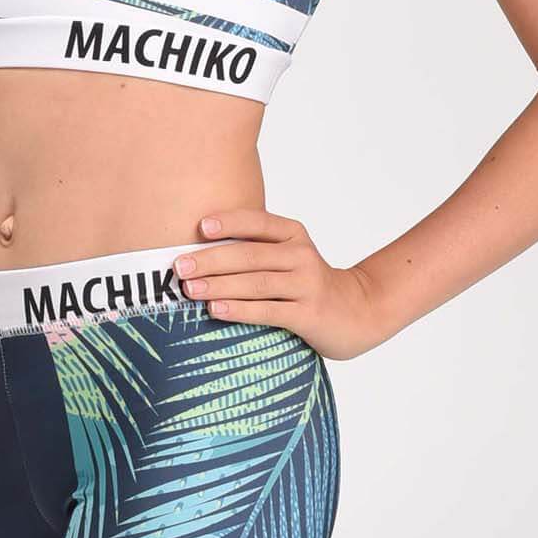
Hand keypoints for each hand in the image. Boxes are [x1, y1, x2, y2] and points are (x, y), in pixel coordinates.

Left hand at [175, 207, 375, 361]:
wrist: (357, 310)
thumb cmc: (307, 281)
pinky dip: (239, 310)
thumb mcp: (289, 255)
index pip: (258, 223)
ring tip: (190, 289)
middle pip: (251, 255)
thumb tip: (197, 250)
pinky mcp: (308, 314)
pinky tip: (216, 310)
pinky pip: (268, 311)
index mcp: (293, 234)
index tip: (199, 226)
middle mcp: (301, 255)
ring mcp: (307, 285)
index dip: (230, 223)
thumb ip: (254, 248)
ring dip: (220, 286)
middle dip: (212, 260)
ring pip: (256, 283)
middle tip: (180, 266)